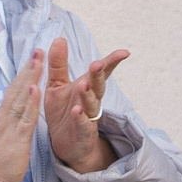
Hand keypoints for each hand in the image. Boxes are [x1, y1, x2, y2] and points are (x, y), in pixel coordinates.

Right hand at [0, 48, 45, 181]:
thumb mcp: (3, 136)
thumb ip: (9, 122)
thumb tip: (14, 111)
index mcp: (3, 117)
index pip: (15, 90)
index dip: (25, 74)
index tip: (34, 58)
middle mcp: (4, 117)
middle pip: (17, 88)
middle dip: (29, 68)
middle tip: (39, 49)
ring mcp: (10, 125)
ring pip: (21, 97)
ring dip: (30, 77)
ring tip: (38, 60)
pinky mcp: (17, 137)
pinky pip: (25, 116)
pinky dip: (30, 101)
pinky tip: (35, 88)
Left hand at [42, 36, 126, 173]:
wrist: (66, 142)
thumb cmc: (63, 110)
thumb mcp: (57, 84)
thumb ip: (58, 63)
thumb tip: (59, 39)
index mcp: (86, 87)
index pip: (101, 73)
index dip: (111, 63)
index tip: (124, 52)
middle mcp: (90, 101)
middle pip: (97, 86)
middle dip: (98, 75)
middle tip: (97, 64)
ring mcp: (87, 117)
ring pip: (91, 105)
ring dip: (88, 95)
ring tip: (84, 85)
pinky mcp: (81, 132)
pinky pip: (82, 125)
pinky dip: (80, 118)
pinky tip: (77, 112)